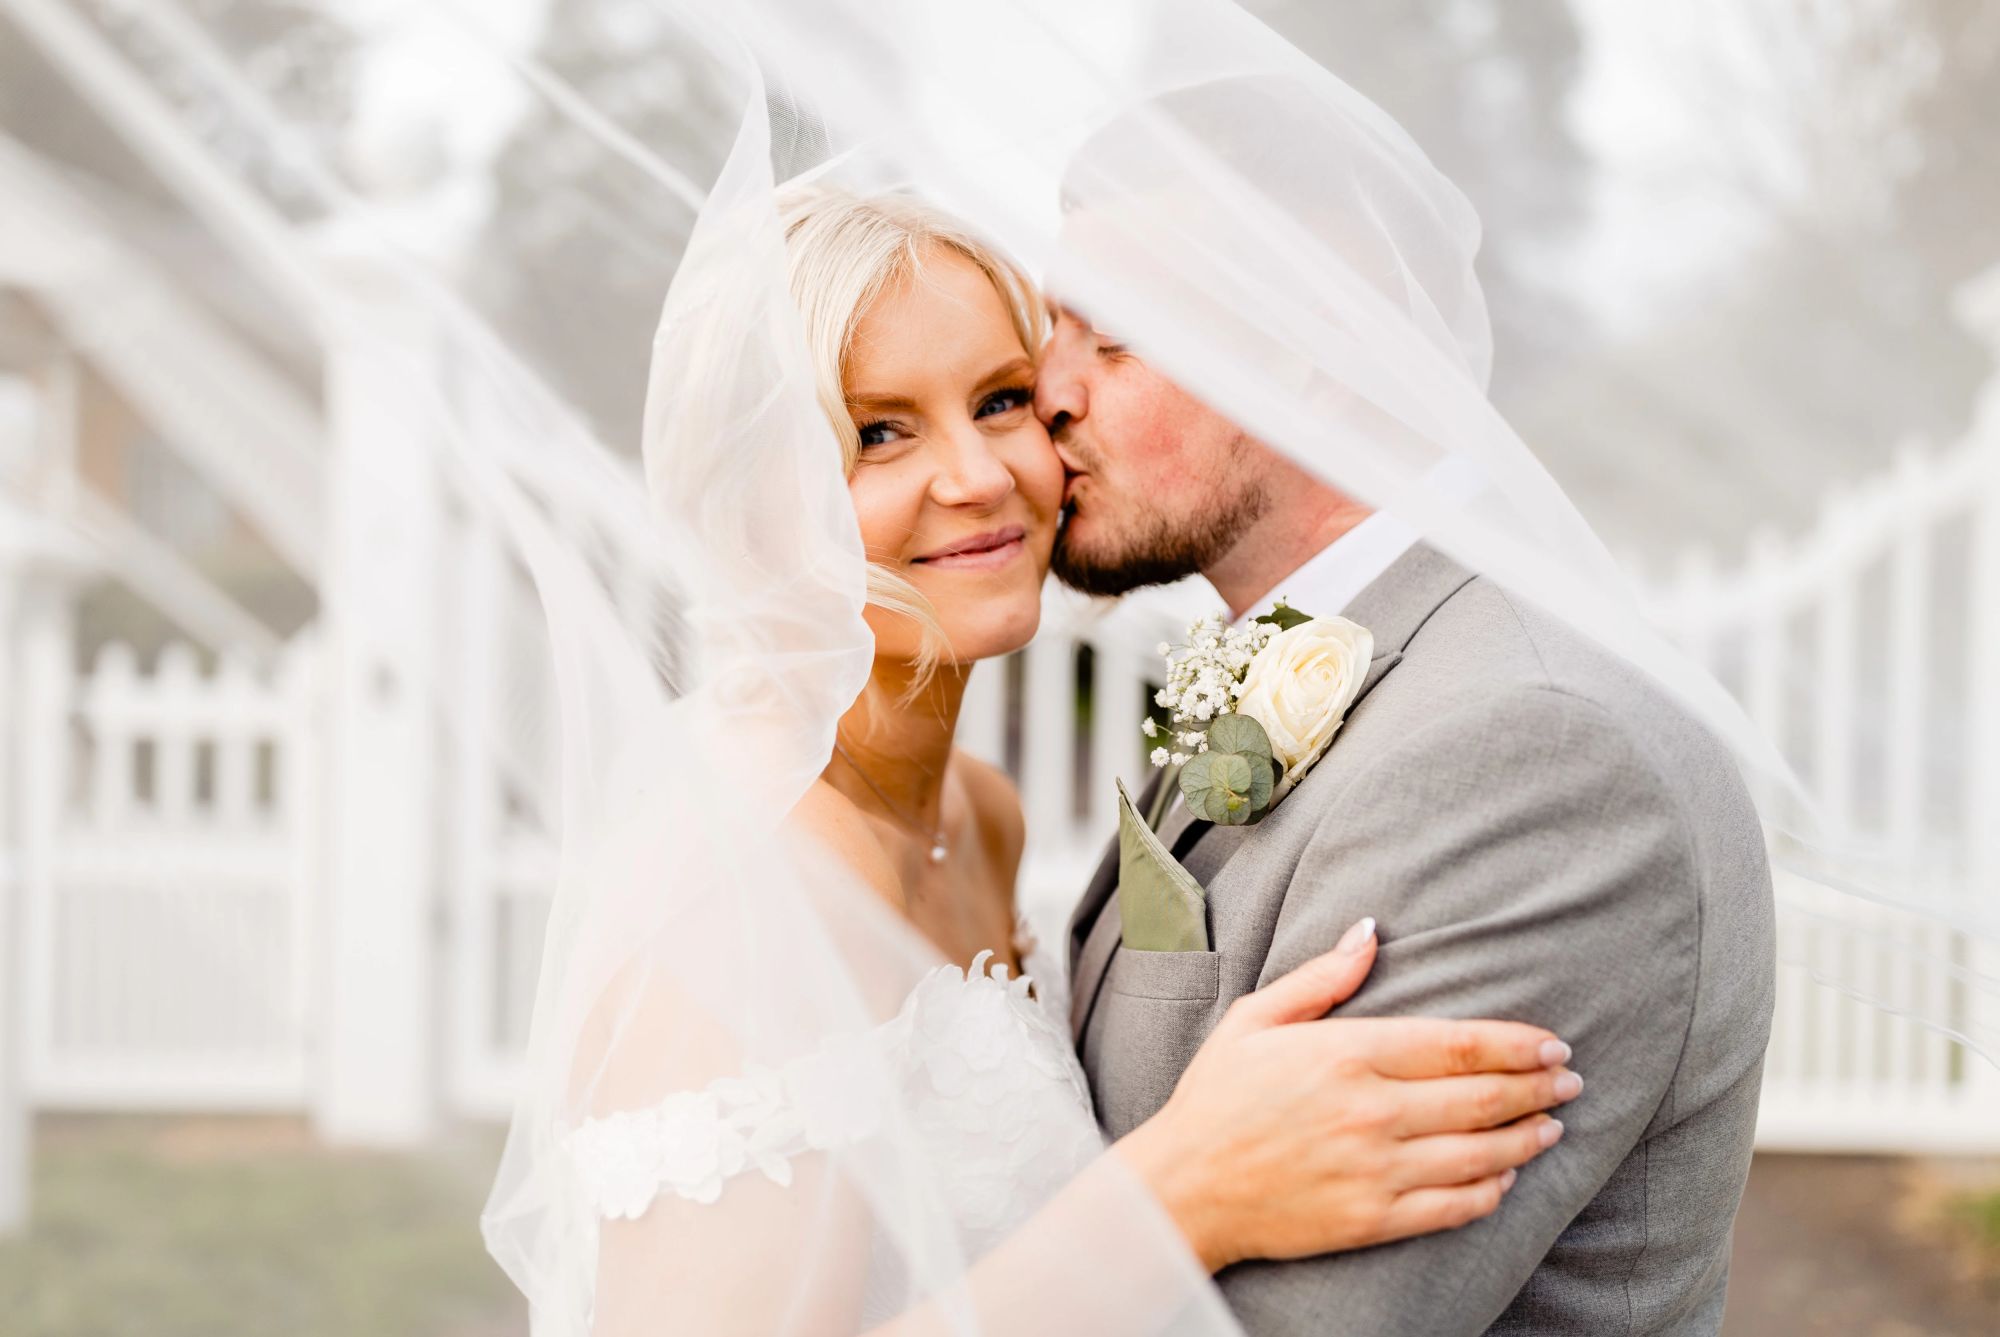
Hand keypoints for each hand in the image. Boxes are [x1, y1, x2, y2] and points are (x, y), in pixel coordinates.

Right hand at [1113, 920, 1580, 1272]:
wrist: (1183, 1188)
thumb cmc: (1215, 1098)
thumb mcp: (1256, 1019)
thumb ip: (1322, 977)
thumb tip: (1371, 930)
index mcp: (1347, 1054)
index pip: (1460, 1045)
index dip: (1517, 1043)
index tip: (1553, 1043)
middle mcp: (1372, 1111)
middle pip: (1484, 1097)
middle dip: (1539, 1087)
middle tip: (1570, 1080)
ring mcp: (1376, 1170)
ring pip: (1481, 1154)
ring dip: (1527, 1138)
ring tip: (1552, 1126)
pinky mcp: (1373, 1220)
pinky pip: (1454, 1207)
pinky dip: (1490, 1191)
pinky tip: (1505, 1177)